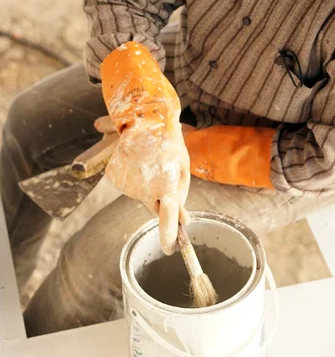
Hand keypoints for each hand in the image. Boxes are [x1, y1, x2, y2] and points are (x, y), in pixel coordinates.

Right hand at [94, 116, 190, 254]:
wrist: (144, 120)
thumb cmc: (170, 144)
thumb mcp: (183, 168)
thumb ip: (182, 196)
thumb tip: (184, 222)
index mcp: (167, 186)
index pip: (167, 221)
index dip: (169, 237)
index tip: (170, 249)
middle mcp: (145, 189)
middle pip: (154, 205)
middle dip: (159, 196)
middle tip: (163, 172)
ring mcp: (128, 184)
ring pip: (140, 195)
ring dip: (147, 184)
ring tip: (150, 162)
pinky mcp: (116, 178)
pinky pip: (127, 185)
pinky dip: (133, 177)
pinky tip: (137, 161)